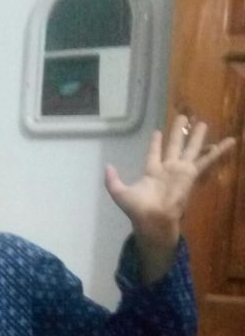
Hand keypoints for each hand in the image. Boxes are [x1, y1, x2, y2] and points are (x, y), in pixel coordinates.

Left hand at [105, 115, 235, 246]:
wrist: (154, 219)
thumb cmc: (138, 208)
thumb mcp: (120, 193)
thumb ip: (112, 180)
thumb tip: (107, 167)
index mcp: (151, 172)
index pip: (153, 153)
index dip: (155, 143)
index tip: (157, 131)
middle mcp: (168, 169)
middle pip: (174, 145)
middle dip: (178, 132)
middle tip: (183, 116)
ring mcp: (181, 171)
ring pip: (190, 149)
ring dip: (196, 136)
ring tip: (202, 122)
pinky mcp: (191, 174)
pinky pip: (207, 160)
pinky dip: (218, 151)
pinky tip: (228, 141)